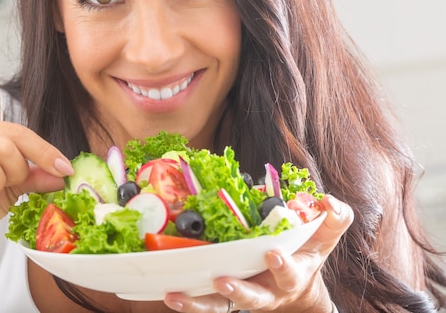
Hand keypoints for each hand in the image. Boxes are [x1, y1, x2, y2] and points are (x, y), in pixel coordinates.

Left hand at [164, 195, 352, 311]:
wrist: (297, 287)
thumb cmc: (307, 253)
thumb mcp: (325, 235)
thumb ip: (334, 217)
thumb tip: (328, 202)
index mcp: (292, 275)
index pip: (290, 273)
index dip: (282, 266)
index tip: (272, 254)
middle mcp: (266, 291)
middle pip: (253, 298)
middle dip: (239, 291)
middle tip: (222, 280)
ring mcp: (242, 295)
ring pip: (220, 306)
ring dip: (199, 303)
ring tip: (177, 295)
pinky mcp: (223, 296)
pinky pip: (205, 303)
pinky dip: (188, 300)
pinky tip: (169, 293)